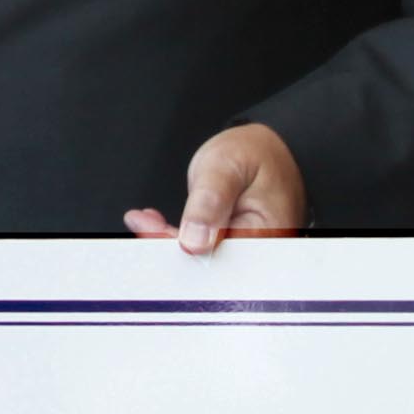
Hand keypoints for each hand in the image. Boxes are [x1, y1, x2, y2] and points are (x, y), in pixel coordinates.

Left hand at [125, 122, 305, 255]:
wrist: (269, 147)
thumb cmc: (256, 153)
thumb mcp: (228, 166)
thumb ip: (211, 201)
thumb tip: (194, 242)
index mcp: (267, 234)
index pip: (218, 260)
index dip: (180, 250)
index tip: (152, 229)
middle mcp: (259, 250)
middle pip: (207, 266)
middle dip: (169, 248)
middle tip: (143, 223)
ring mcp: (245, 250)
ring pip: (200, 260)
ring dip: (169, 242)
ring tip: (146, 220)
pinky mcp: (232, 246)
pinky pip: (201, 251)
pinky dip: (176, 238)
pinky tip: (157, 224)